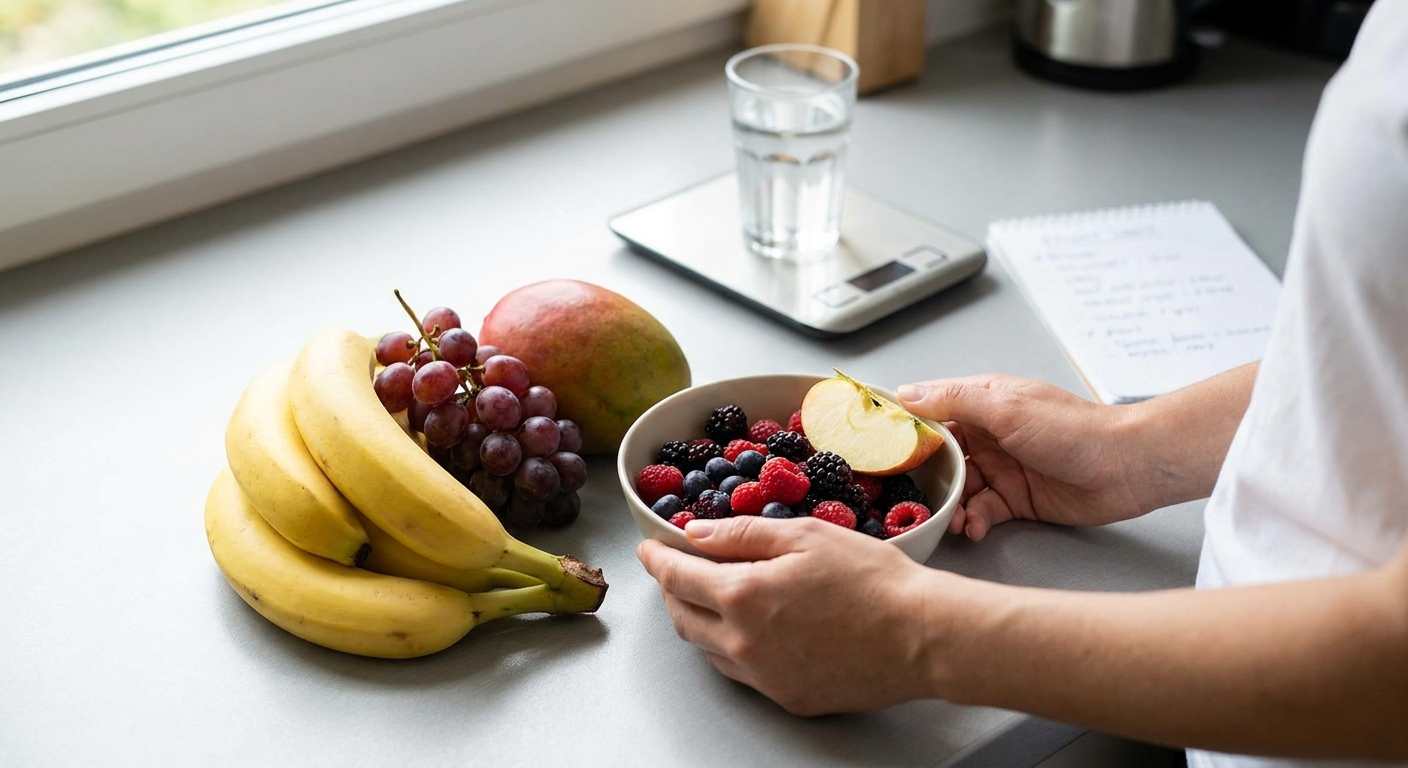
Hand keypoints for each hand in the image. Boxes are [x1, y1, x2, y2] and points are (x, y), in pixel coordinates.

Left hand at [636, 516, 941, 715]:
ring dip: (697, 620)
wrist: (922, 636)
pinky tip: (746, 630)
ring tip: (708, 598)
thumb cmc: (872, 579)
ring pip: (707, 649)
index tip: (648, 548)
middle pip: (682, 617)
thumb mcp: (805, 536)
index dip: (656, 559)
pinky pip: (740, 672)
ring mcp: (763, 677)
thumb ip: (741, 534)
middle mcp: (743, 643)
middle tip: (674, 570)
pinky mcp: (787, 697)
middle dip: (671, 591)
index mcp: (743, 596)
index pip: (676, 577)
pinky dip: (729, 647)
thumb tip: (694, 533)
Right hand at [898, 373, 1143, 540]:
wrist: (1126, 467)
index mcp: (982, 401)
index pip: (930, 410)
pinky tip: (973, 528)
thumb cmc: (1072, 428)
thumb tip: (905, 394)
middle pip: (938, 456)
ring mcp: (1001, 467)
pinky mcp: (1015, 500)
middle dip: (922, 478)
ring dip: (949, 505)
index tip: (874, 446)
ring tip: (949, 520)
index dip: (903, 428)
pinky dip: (973, 521)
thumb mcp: (1005, 407)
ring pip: (957, 488)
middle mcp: (987, 433)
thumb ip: (953, 401)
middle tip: (906, 497)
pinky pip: (981, 511)